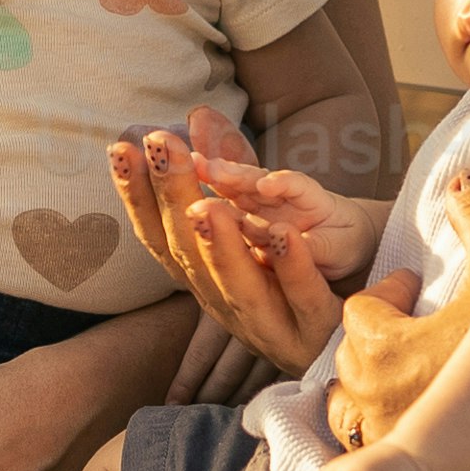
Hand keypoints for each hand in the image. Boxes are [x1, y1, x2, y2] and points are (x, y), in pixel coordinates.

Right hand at [108, 131, 348, 376]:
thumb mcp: (259, 230)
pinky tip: (285, 233)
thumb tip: (197, 117)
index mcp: (207, 283)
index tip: (120, 149)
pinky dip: (290, 266)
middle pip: (191, 255)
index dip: (137, 196)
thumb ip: (231, 176)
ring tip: (206, 205)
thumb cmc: (296, 285)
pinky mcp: (317, 332)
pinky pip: (303, 299)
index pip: (161, 238)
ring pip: (238, 287)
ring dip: (220, 246)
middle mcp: (228, 306)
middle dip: (172, 198)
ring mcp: (271, 324)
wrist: (349, 353)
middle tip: (158, 147)